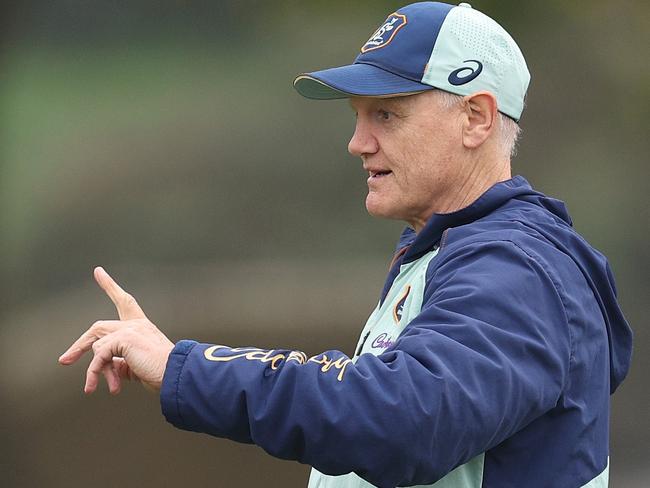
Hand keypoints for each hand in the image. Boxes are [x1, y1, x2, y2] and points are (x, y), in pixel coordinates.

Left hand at [59, 266, 174, 394]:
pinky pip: (100, 356)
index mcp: (142, 327)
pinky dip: (96, 372)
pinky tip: (103, 385)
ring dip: (93, 370)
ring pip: (97, 345)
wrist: (174, 374)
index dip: (110, 286)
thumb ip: (120, 363)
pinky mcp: (125, 339)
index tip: (98, 272)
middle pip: (99, 327)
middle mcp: (136, 324)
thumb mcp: (136, 366)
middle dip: (79, 344)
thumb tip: (107, 367)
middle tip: (65, 360)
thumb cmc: (160, 372)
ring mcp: (130, 329)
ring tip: (92, 387)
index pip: (124, 301)